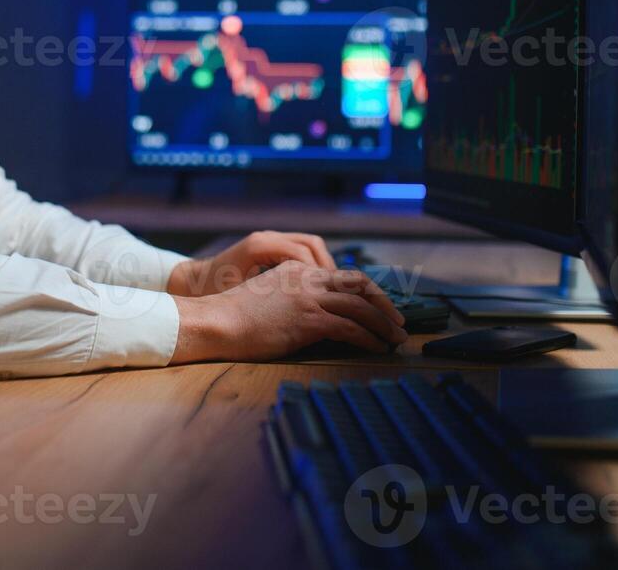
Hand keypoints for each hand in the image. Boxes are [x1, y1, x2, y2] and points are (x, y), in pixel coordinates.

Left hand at [166, 230, 336, 297]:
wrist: (195, 282)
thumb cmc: (213, 293)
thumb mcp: (239, 296)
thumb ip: (267, 298)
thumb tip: (301, 307)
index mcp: (259, 246)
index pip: (302, 255)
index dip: (318, 275)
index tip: (328, 297)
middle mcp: (267, 237)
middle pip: (312, 245)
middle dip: (328, 268)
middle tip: (338, 292)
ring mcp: (270, 239)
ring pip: (310, 245)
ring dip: (323, 265)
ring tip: (332, 289)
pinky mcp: (272, 246)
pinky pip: (301, 250)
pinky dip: (313, 265)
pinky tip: (317, 286)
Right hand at [169, 261, 407, 362]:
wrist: (218, 321)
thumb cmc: (236, 315)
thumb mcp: (269, 294)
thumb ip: (295, 296)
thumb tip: (317, 316)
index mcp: (299, 269)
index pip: (344, 276)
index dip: (367, 292)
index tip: (380, 307)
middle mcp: (307, 278)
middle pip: (360, 284)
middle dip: (384, 304)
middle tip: (399, 322)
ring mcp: (309, 297)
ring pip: (360, 306)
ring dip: (383, 324)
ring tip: (395, 339)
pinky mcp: (308, 319)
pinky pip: (349, 327)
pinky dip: (367, 338)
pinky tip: (375, 348)